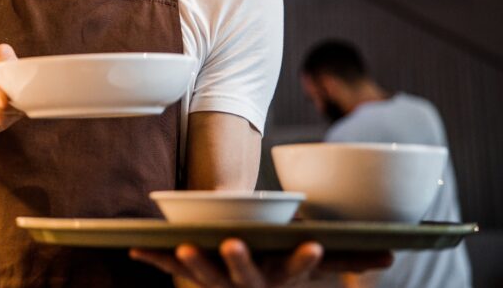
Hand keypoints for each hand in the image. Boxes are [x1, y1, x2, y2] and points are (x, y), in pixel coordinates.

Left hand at [130, 240, 392, 286]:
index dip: (304, 260)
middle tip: (234, 244)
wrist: (247, 281)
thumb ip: (348, 259)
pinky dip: (152, 260)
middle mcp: (248, 284)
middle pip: (244, 276)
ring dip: (194, 263)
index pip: (297, 271)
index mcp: (280, 278)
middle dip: (239, 262)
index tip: (314, 245)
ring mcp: (217, 282)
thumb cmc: (281, 265)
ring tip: (184, 247)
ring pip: (204, 276)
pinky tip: (135, 248)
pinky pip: (169, 269)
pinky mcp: (190, 274)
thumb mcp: (316, 264)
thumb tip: (392, 254)